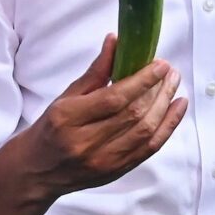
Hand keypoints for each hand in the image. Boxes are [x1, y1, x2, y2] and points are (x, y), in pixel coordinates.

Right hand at [28, 37, 186, 197]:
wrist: (37, 172)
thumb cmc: (50, 129)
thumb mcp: (65, 97)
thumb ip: (95, 72)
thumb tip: (116, 41)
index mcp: (68, 118)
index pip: (113, 98)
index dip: (141, 81)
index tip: (159, 65)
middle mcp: (85, 143)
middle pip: (132, 115)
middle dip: (157, 90)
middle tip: (170, 72)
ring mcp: (102, 161)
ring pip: (145, 132)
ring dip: (165, 107)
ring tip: (174, 86)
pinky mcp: (116, 172)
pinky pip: (149, 149)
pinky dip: (167, 127)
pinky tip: (176, 109)